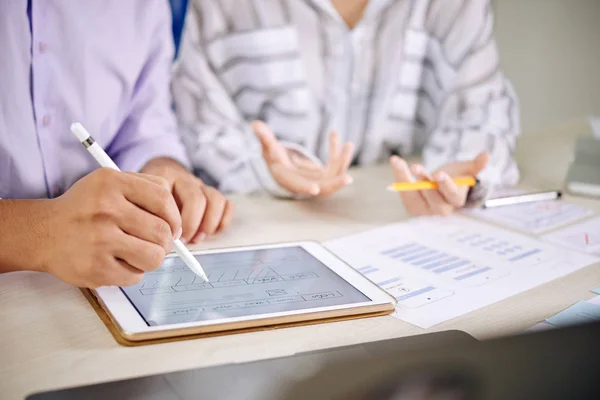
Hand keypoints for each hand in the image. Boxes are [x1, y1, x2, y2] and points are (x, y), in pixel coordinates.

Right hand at [40, 168, 182, 287]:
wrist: (41, 232)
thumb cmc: (84, 209)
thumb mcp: (110, 182)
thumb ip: (146, 189)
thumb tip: (178, 219)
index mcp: (112, 183)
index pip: (164, 199)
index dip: (175, 217)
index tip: (172, 226)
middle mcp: (106, 209)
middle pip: (163, 232)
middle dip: (166, 242)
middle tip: (156, 243)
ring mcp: (100, 240)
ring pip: (154, 257)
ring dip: (152, 258)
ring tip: (138, 253)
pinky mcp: (96, 268)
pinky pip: (136, 276)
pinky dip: (133, 272)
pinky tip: (118, 262)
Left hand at [141, 158, 233, 243]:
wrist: (161, 172)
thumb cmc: (149, 193)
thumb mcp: (141, 198)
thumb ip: (146, 212)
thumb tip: (157, 237)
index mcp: (165, 177)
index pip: (174, 197)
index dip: (175, 220)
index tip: (173, 236)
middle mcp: (186, 180)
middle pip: (197, 199)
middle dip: (193, 224)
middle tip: (186, 240)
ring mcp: (202, 186)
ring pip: (216, 199)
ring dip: (210, 223)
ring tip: (199, 237)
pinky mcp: (213, 195)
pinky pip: (227, 204)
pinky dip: (223, 220)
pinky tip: (212, 231)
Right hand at [252, 121, 353, 196]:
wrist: (284, 166)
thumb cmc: (274, 157)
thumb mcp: (268, 147)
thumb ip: (264, 137)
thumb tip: (255, 124)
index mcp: (290, 180)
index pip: (298, 186)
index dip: (306, 188)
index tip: (316, 190)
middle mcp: (306, 183)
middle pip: (323, 188)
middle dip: (335, 184)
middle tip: (348, 179)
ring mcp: (318, 179)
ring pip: (334, 175)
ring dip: (342, 162)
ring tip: (348, 145)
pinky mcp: (326, 174)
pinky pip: (334, 164)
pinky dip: (337, 151)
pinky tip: (333, 134)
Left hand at [390, 152, 488, 215]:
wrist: (441, 187)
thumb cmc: (455, 178)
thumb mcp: (465, 170)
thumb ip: (475, 165)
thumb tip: (486, 155)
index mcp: (455, 200)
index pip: (451, 195)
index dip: (445, 185)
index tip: (439, 174)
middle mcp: (440, 208)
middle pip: (432, 198)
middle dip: (424, 182)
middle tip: (417, 167)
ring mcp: (424, 209)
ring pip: (413, 196)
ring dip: (404, 179)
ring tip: (399, 162)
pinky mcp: (412, 205)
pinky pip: (404, 192)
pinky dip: (398, 176)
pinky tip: (395, 161)